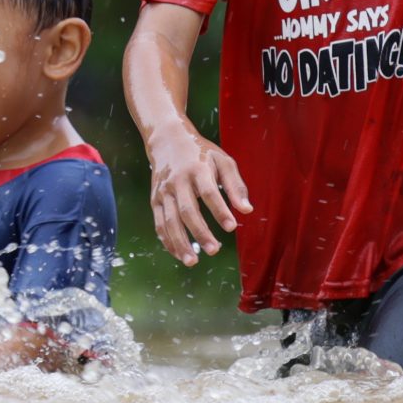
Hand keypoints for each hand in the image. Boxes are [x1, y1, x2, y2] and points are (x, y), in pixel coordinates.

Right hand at [145, 123, 251, 265]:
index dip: (219, 210)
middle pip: (187, 210)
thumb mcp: (223, 161)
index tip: (231, 227)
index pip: (208, 192)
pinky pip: (160, 224)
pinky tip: (180, 254)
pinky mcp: (155, 200)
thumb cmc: (202, 153)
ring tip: (192, 262)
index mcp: (197, 169)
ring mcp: (164, 191)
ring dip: (180, 243)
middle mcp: (178, 181)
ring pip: (169, 221)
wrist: (167, 140)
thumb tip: (247, 210)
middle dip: (200, 232)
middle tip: (214, 250)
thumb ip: (235, 185)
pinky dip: (168, 241)